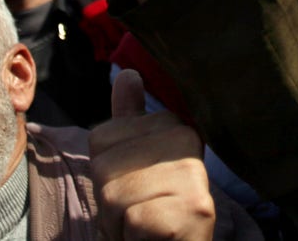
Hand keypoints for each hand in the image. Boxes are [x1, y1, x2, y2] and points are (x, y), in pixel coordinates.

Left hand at [90, 70, 214, 240]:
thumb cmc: (151, 213)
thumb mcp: (134, 165)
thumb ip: (130, 121)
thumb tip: (128, 73)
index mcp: (174, 127)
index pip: (102, 138)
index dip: (106, 173)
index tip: (135, 189)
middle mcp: (189, 143)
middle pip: (105, 166)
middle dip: (110, 200)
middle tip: (139, 213)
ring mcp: (194, 176)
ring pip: (115, 194)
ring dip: (118, 223)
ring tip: (144, 227)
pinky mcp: (194, 209)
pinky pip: (133, 219)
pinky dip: (133, 237)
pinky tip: (154, 238)